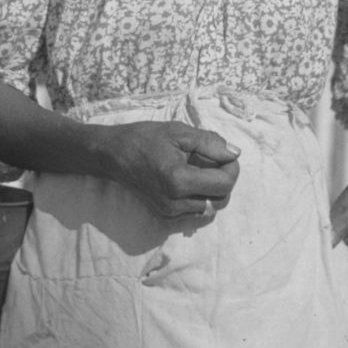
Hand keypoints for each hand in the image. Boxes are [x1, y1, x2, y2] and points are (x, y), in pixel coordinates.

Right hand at [102, 121, 240, 222]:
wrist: (113, 154)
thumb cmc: (144, 138)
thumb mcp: (179, 132)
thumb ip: (211, 142)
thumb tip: (235, 154)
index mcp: (178, 181)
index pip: (224, 184)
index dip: (232, 167)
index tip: (225, 153)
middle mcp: (175, 203)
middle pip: (221, 199)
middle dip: (224, 179)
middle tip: (214, 160)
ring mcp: (169, 212)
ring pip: (210, 206)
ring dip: (212, 188)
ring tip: (199, 168)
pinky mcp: (165, 215)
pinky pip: (195, 209)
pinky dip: (200, 195)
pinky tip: (189, 179)